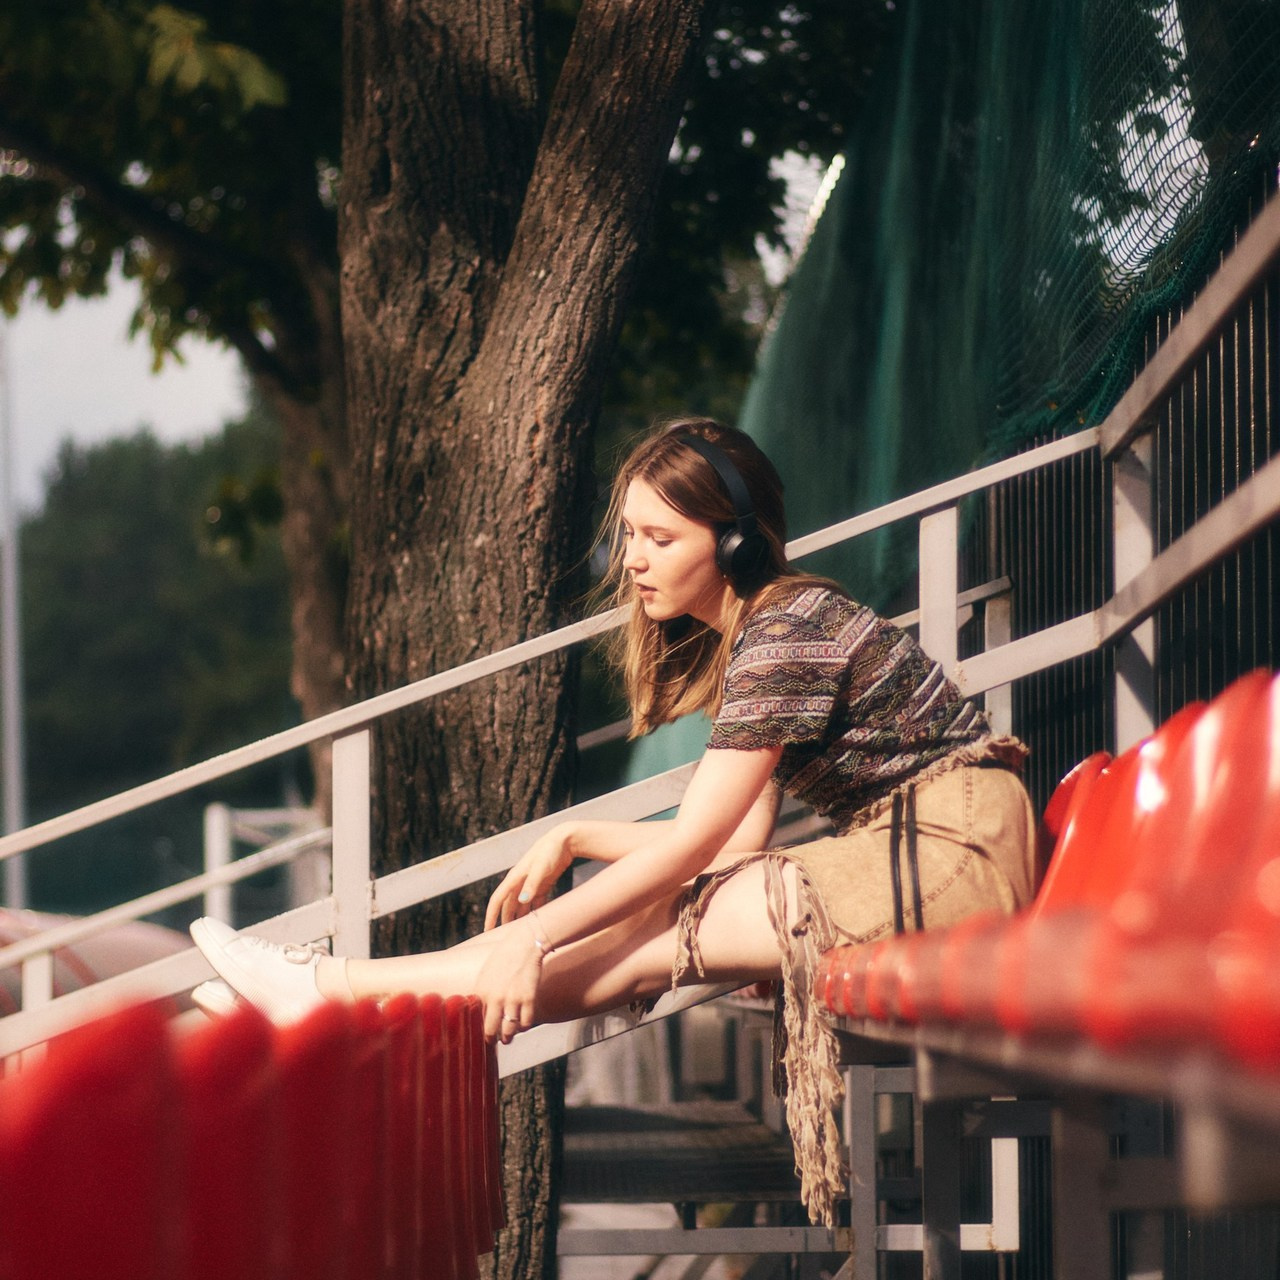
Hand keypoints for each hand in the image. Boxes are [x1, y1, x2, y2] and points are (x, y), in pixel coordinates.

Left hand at [475, 920, 544, 1043]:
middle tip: (494, 1041)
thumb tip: (477, 1010)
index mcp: (481, 992)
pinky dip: (524, 1027)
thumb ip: (481, 993)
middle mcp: (495, 998)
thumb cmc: (504, 957)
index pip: (475, 1021)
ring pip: (508, 1031)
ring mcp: (513, 999)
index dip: (478, 1031)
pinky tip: (522, 1024)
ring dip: (508, 1037)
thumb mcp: (485, 973)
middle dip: (491, 1040)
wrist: (524, 944)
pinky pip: (526, 1023)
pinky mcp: (529, 998)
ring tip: (508, 1037)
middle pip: (490, 1031)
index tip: (481, 1034)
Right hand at [484, 824, 573, 930]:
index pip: (497, 899)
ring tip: (520, 935)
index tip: (486, 931)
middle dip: (504, 921)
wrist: (565, 840)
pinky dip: (534, 912)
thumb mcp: (541, 867)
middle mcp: (520, 882)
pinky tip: (536, 923)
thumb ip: (532, 884)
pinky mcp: (543, 885)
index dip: (491, 915)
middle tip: (502, 940)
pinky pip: (536, 903)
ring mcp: (531, 884)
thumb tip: (521, 901)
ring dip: (519, 918)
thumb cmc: (550, 851)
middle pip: (508, 906)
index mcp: (515, 878)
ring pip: (521, 906)